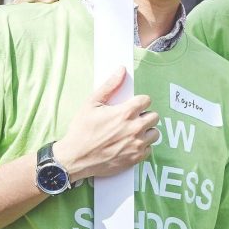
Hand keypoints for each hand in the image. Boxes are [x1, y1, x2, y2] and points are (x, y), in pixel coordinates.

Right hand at [53, 67, 159, 181]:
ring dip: (146, 131)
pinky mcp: (135, 158)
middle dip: (144, 115)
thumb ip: (110, 85)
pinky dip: (142, 147)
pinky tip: (130, 144)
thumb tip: (122, 70)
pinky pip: (149, 149)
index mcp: (125, 113)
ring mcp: (136, 144)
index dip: (139, 102)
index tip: (132, 106)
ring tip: (133, 132)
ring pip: (154, 133)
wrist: (73, 159)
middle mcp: (134, 128)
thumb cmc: (81, 131)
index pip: (147, 100)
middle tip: (132, 119)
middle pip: (154, 116)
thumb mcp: (91, 104)